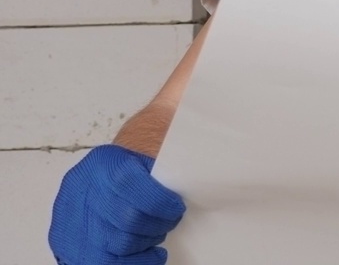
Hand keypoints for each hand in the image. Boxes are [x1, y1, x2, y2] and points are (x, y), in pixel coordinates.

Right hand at [49, 144, 184, 264]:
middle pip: (127, 219)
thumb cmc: (133, 170)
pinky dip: (133, 263)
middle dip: (157, 225)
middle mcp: (82, 189)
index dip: (160, 201)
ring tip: (155, 236)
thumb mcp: (145, 159)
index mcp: (104, 162)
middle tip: (170, 222)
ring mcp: (70, 219)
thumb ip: (163, 172)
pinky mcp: (67, 243)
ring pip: (117, 244)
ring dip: (146, 243)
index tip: (177, 208)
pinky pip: (103, 263)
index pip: (128, 183)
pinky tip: (150, 256)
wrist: (99, 178)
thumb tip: (196, 183)